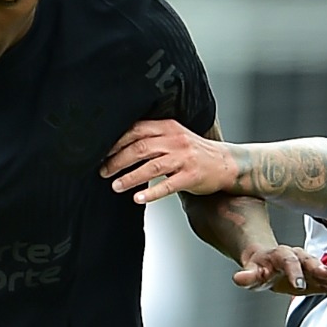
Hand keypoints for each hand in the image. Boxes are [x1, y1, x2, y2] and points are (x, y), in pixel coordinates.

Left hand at [101, 118, 238, 204]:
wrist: (226, 163)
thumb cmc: (194, 152)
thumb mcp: (174, 137)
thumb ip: (152, 138)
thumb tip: (119, 147)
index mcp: (168, 127)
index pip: (136, 131)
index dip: (116, 142)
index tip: (100, 153)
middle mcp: (175, 140)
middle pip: (140, 148)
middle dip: (117, 161)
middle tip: (103, 172)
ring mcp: (184, 158)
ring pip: (151, 166)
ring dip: (130, 177)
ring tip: (115, 186)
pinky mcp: (191, 176)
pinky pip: (168, 185)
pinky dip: (151, 193)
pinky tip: (138, 199)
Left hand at [234, 243, 326, 305]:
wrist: (269, 265)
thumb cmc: (259, 268)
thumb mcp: (251, 272)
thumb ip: (247, 276)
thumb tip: (239, 278)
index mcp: (283, 255)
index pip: (289, 261)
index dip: (293, 272)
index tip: (296, 285)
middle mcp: (301, 259)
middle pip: (312, 263)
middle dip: (320, 268)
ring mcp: (312, 269)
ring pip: (326, 274)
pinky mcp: (319, 281)